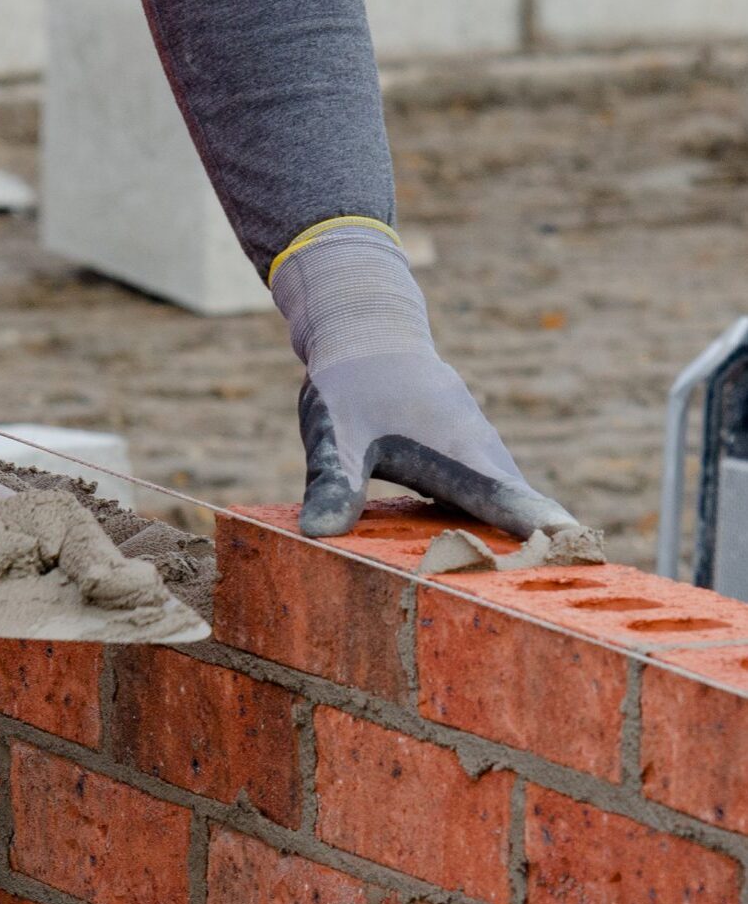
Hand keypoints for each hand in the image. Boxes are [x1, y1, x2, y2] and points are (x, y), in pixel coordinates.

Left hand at [272, 226, 576, 538]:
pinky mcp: (463, 447)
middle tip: (587, 574)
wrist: (365, 328)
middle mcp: (475, 447)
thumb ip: (333, 483)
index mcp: (453, 448)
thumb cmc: (351, 380)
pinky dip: (505, 514)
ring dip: (529, 529)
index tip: (577, 548)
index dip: (537, 527)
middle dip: (549, 540)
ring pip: (508, 492)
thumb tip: (316, 535)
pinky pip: (492, 487)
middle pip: (520, 502)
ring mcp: (473, 445)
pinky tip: (504, 546)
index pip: (504, 497)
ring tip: (561, 569)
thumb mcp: (333, 433)